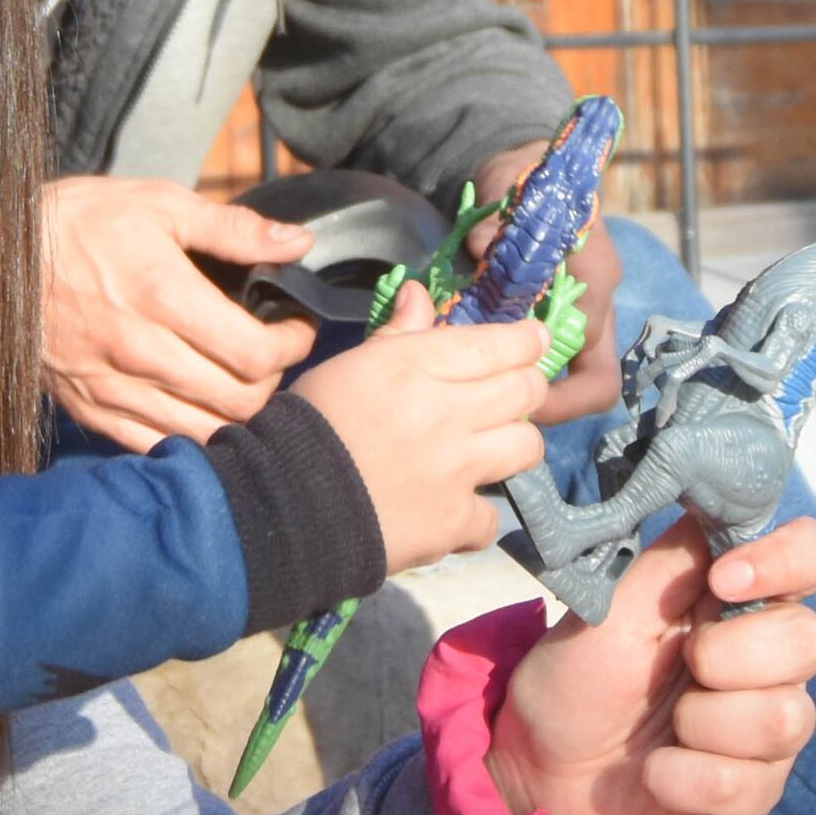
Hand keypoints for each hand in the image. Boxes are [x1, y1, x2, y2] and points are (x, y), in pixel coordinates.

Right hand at [39, 175, 316, 449]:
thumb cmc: (78, 222)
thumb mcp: (157, 203)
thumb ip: (233, 228)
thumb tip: (297, 242)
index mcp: (164, 297)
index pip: (255, 353)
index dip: (292, 345)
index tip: (296, 327)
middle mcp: (141, 352)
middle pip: (239, 401)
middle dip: (273, 379)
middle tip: (273, 353)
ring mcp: (112, 388)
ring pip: (203, 432)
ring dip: (237, 414)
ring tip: (241, 381)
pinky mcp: (89, 409)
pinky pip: (155, 445)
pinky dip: (190, 437)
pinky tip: (199, 406)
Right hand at [288, 277, 556, 570]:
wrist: (283, 505)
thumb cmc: (309, 425)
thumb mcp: (348, 366)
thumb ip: (395, 333)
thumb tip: (420, 293)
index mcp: (415, 367)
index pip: (498, 344)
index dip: (526, 341)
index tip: (533, 341)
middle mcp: (447, 412)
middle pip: (526, 390)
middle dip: (528, 387)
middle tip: (515, 393)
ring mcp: (456, 469)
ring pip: (526, 446)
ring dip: (513, 444)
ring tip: (491, 449)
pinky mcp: (453, 521)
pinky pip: (493, 515)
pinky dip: (477, 515)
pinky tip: (456, 510)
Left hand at [461, 138, 628, 424]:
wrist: (534, 170)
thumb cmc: (524, 180)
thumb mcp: (504, 186)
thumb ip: (493, 220)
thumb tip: (479, 248)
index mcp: (595, 272)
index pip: (589, 344)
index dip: (554, 383)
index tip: (510, 392)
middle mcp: (600, 300)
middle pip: (598, 380)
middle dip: (558, 406)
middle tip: (507, 417)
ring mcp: (588, 313)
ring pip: (583, 378)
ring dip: (543, 395)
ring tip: (494, 400)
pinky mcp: (571, 318)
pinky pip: (564, 364)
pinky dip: (531, 376)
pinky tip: (492, 376)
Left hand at [485, 517, 815, 814]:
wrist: (537, 775)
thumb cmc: (574, 682)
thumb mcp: (610, 610)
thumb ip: (673, 561)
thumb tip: (721, 499)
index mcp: (739, 600)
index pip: (815, 555)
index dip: (789, 559)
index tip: (725, 579)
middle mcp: (768, 661)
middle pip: (810, 640)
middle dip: (730, 655)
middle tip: (680, 663)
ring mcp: (766, 731)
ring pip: (784, 717)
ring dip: (700, 722)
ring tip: (661, 727)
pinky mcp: (751, 794)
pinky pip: (744, 784)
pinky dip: (681, 778)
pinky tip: (654, 775)